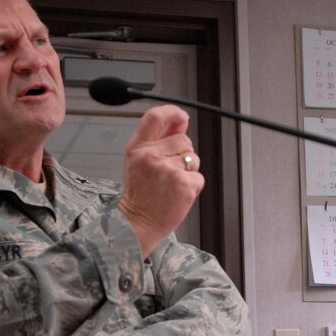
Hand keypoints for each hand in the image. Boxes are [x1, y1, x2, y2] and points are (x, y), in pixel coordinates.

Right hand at [118, 105, 203, 255]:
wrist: (137, 222)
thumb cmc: (139, 194)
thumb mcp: (138, 161)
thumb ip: (157, 140)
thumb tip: (179, 122)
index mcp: (138, 147)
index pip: (155, 117)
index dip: (172, 112)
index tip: (181, 117)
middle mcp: (152, 155)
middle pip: (183, 139)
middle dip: (182, 153)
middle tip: (168, 171)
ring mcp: (168, 170)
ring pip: (193, 158)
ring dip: (188, 170)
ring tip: (170, 184)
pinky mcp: (184, 184)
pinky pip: (198, 176)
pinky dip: (192, 185)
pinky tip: (177, 193)